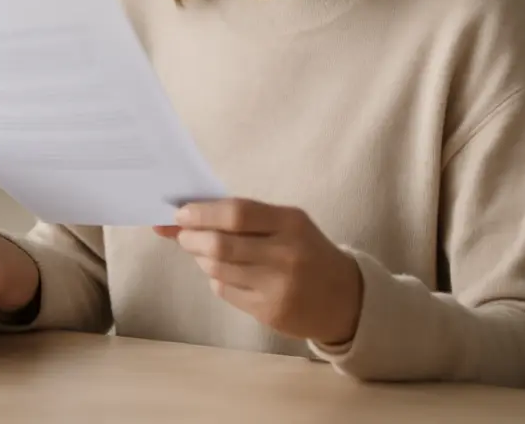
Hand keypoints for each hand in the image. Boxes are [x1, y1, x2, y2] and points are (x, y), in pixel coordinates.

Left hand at [155, 198, 362, 345]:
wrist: (344, 298)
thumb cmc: (306, 251)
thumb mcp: (287, 224)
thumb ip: (244, 216)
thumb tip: (187, 212)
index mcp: (291, 223)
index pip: (237, 213)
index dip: (202, 213)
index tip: (180, 213)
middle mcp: (286, 254)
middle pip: (221, 245)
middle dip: (191, 238)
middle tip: (182, 235)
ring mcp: (278, 287)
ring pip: (218, 270)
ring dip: (200, 258)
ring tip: (203, 252)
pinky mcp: (270, 312)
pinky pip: (225, 291)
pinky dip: (216, 278)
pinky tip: (225, 273)